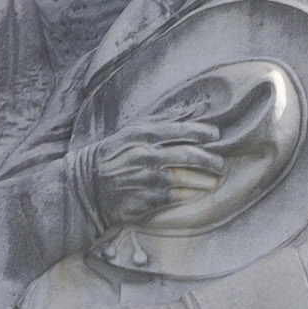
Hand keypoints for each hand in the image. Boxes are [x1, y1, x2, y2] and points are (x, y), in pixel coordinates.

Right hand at [78, 124, 225, 228]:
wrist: (87, 186)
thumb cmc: (115, 154)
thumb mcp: (133, 130)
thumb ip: (164, 120)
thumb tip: (195, 108)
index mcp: (143, 135)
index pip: (180, 130)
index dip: (202, 132)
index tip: (216, 135)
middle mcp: (146, 155)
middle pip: (188, 156)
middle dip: (210, 160)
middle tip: (220, 164)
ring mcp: (146, 179)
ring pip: (185, 179)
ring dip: (204, 181)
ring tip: (214, 181)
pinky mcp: (146, 200)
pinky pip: (176, 198)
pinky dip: (190, 196)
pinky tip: (198, 194)